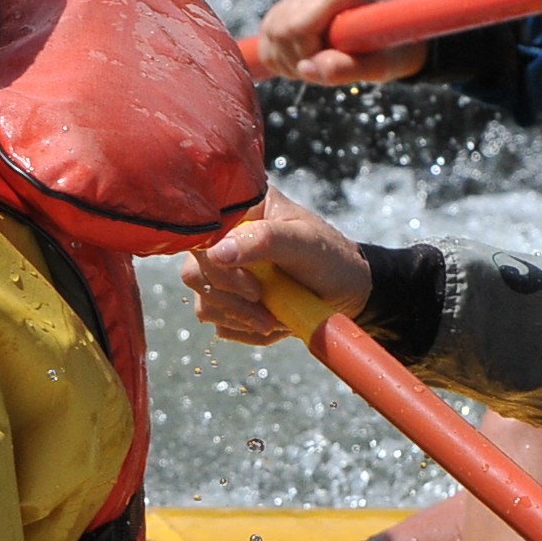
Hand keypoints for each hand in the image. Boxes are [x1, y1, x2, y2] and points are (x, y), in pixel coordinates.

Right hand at [179, 187, 370, 347]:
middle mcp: (223, 238)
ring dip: (244, 319)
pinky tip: (274, 320)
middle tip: (270, 312)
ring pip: (205, 304)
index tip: (255, 288)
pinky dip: (248, 330)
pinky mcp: (227, 299)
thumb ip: (264, 240)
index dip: (217, 267)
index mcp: (238, 210)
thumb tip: (217, 252)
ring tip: (279, 315)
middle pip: (195, 275)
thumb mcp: (305, 243)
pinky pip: (220, 323)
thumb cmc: (330, 257)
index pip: (199, 236)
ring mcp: (222, 270)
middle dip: (234, 302)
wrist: (346, 290)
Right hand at [254, 0, 428, 86]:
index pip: (298, 26)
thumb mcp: (378, 67)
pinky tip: (306, 57)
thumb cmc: (388, 50)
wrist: (388, 38)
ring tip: (319, 62)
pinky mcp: (289, 1)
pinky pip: (266, 36)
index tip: (330, 62)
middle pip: (280, 29)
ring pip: (270, 33)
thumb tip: (307, 69)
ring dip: (289, 60)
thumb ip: (347, 69)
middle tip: (323, 67)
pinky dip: (281, 57)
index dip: (307, 54)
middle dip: (296, 59)